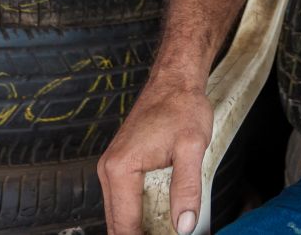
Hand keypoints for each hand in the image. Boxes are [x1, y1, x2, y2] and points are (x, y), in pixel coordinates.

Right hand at [99, 81, 213, 234]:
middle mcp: (109, 169)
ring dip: (136, 228)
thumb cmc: (181, 107)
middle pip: (116, 223)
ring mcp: (112, 167)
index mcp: (120, 169)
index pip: (124, 225)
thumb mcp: (191, 147)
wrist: (175, 81)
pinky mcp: (120, 165)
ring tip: (162, 232)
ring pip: (118, 213)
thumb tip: (184, 224)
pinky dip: (136, 214)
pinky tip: (156, 218)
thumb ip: (186, 189)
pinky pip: (123, 200)